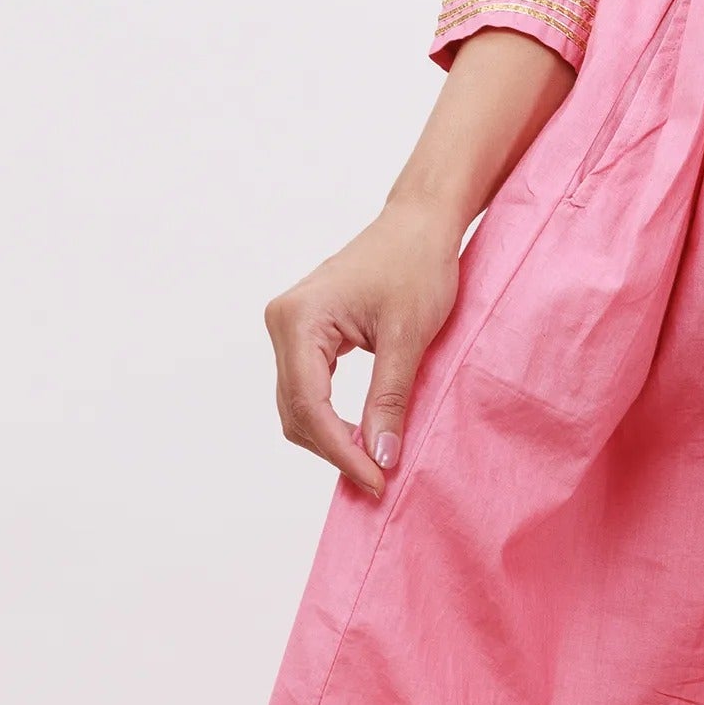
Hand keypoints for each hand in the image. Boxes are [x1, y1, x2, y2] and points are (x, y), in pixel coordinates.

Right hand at [265, 202, 465, 496]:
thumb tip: (380, 456)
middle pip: (296, 410)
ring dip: (331, 437)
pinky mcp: (306, 333)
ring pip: (299, 404)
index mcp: (300, 319)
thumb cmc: (417, 265)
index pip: (309, 405)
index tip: (375, 480)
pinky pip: (308, 387)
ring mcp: (290, 327)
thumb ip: (389, 399)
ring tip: (373, 461)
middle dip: (334, 449)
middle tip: (378, 479)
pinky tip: (362, 434)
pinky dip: (331, 416)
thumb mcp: (408, 338)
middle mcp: (283, 322)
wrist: (420, 224)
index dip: (341, 451)